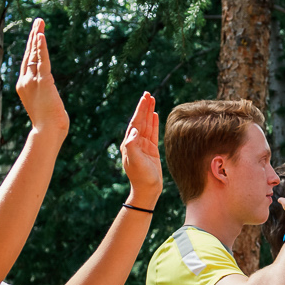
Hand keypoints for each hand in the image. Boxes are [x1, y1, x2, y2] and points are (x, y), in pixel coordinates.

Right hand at [15, 18, 68, 141]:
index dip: (31, 47)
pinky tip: (41, 36)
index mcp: (24, 86)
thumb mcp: (45, 105)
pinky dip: (41, 47)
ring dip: (37, 36)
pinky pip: (42, 61)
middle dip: (33, 36)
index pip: (28, 62)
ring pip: (34, 54)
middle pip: (29, 54)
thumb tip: (51, 95)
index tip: (35, 34)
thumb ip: (46, 95)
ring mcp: (32, 81)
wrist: (46, 132)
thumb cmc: (49, 125)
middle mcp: (25, 81)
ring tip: (40, 22)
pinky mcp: (43, 82)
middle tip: (38, 21)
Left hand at [120, 91, 161, 207]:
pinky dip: (154, 123)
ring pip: (146, 125)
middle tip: (147, 94)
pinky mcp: (151, 150)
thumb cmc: (141, 177)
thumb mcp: (135, 162)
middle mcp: (134, 142)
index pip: (135, 123)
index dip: (140, 110)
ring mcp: (143, 146)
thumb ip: (132, 146)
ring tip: (152, 100)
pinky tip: (155, 115)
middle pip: (140, 121)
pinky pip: (152, 133)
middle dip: (143, 107)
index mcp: (128, 144)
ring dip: (149, 112)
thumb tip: (134, 130)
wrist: (148, 190)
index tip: (144, 98)